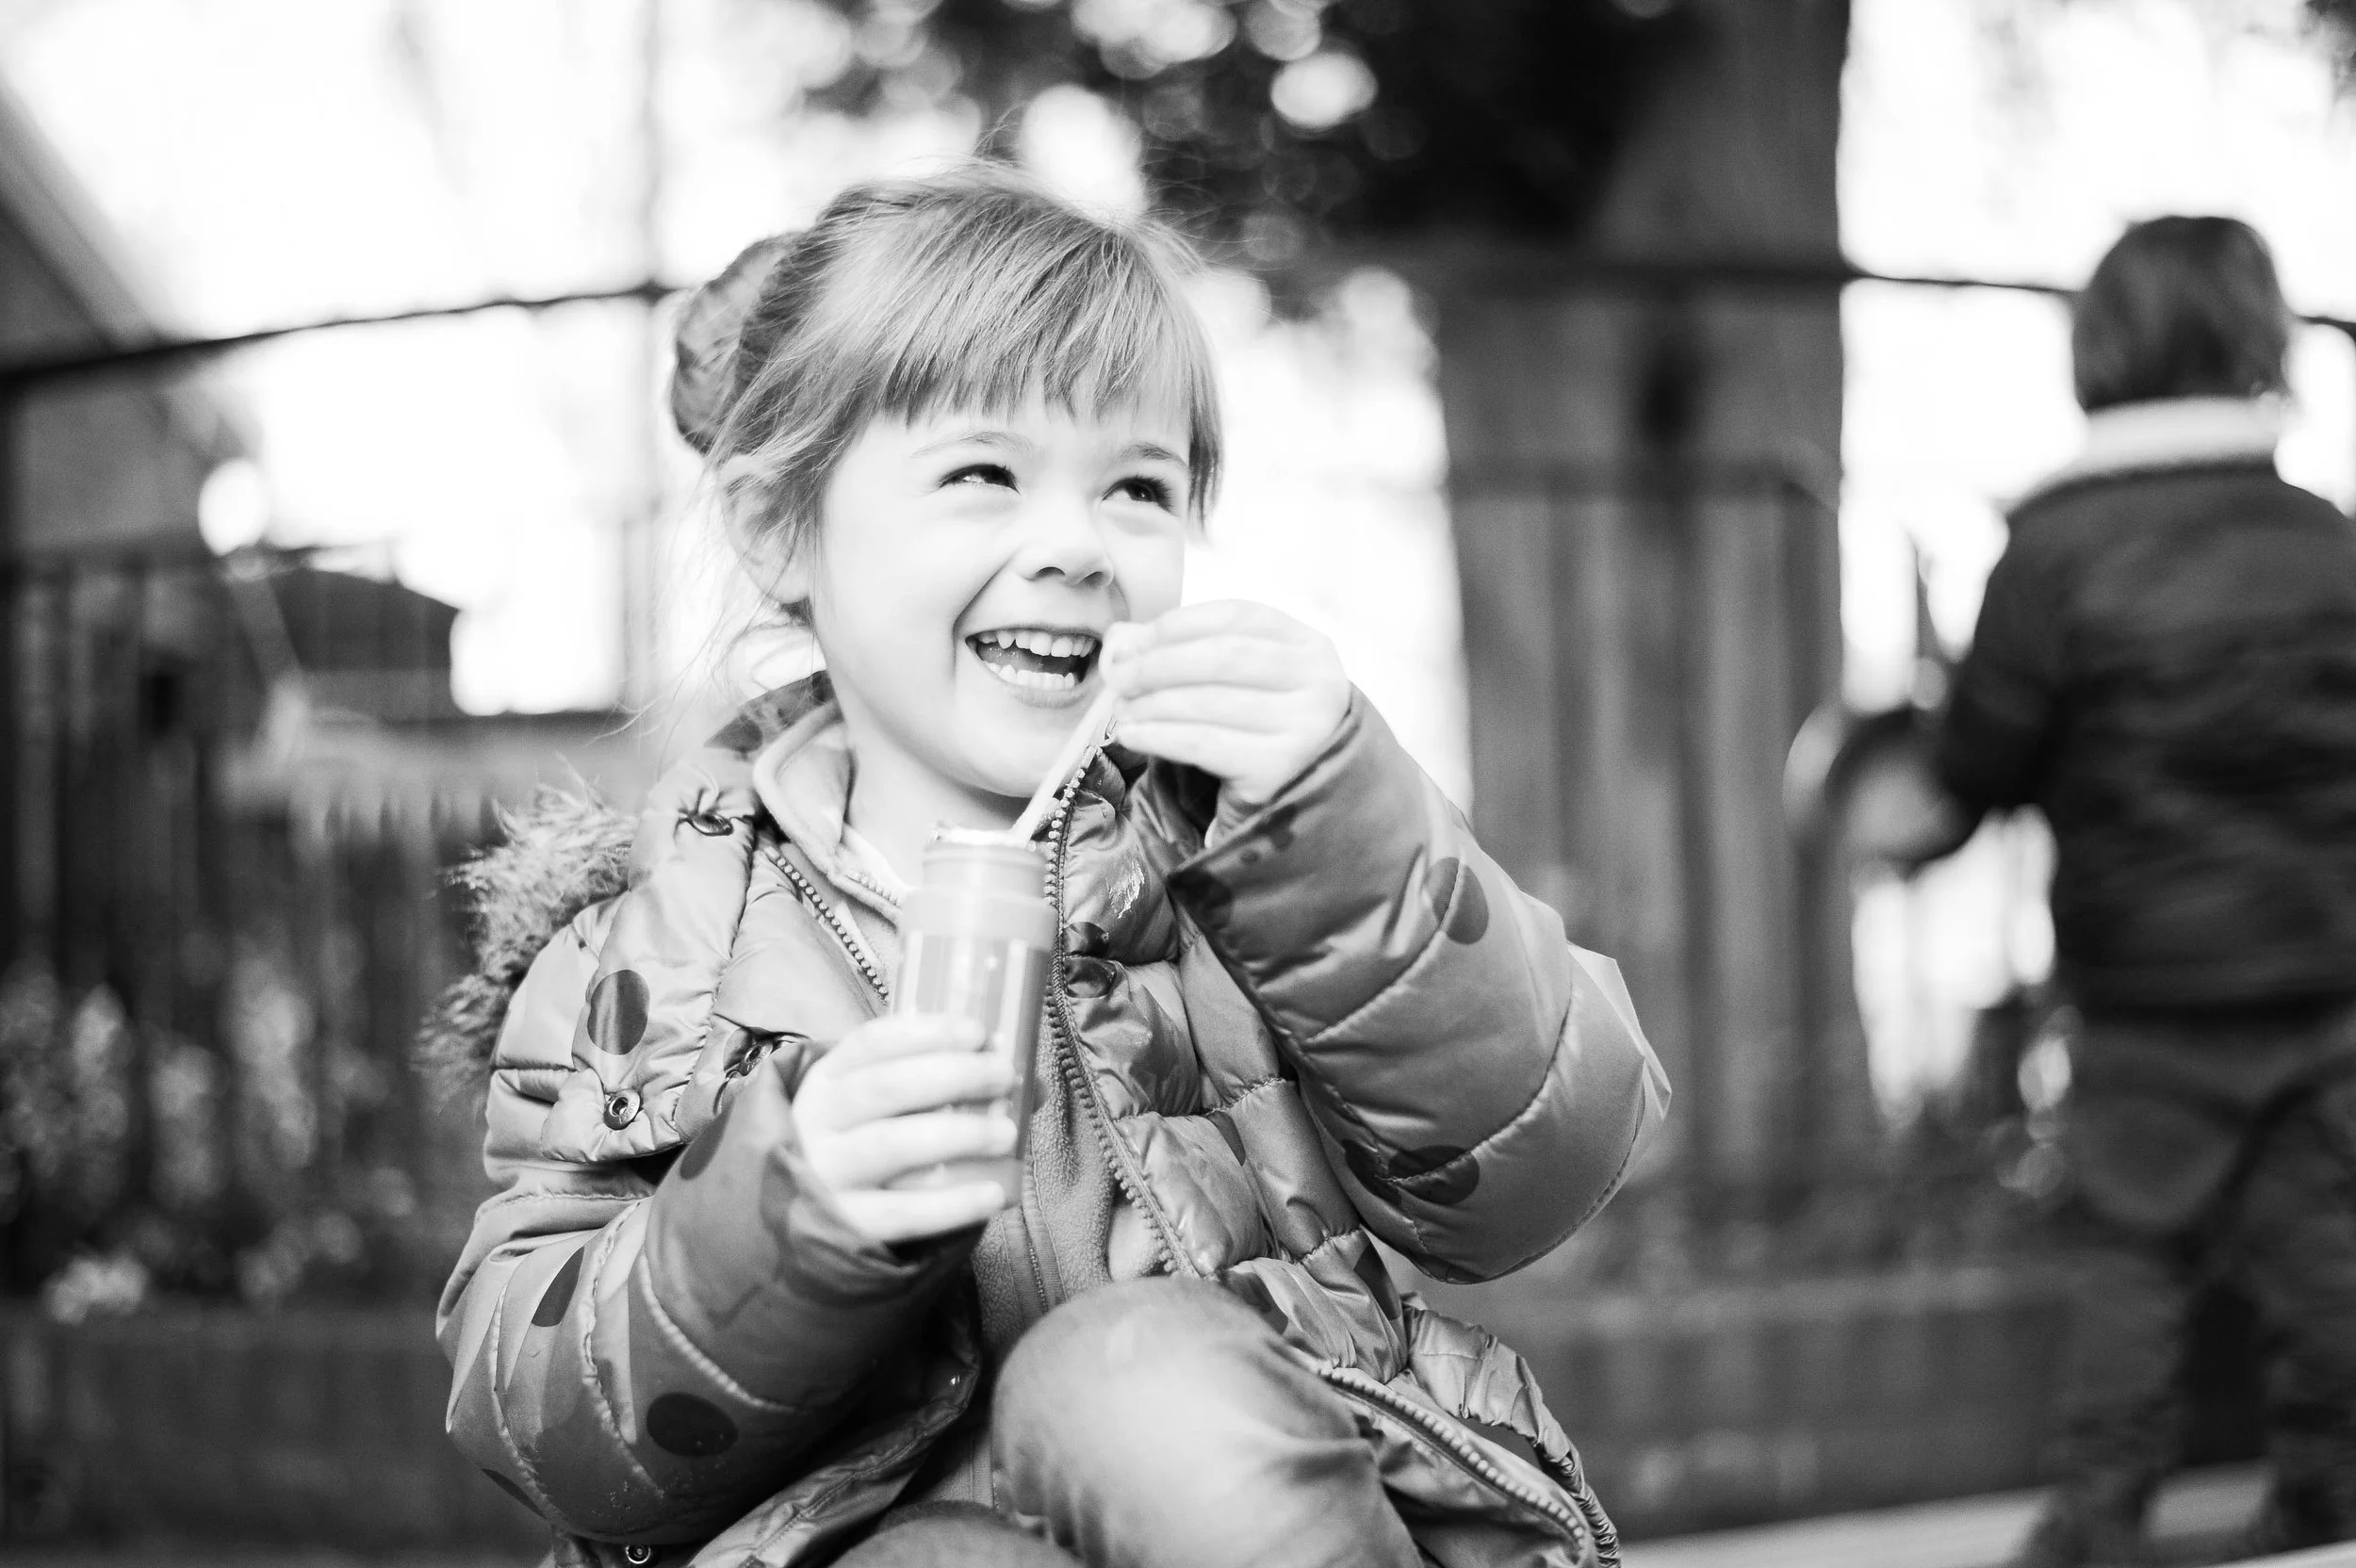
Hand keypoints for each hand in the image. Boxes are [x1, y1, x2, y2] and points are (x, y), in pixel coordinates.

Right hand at [789, 1014, 1017, 1244]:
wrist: (815, 1224)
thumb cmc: (868, 1148)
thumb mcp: (886, 1109)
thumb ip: (948, 1087)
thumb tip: (1032, 1082)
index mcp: (830, 1079)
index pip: (872, 1042)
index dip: (927, 1032)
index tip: (978, 1032)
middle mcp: (821, 1121)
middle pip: (886, 1086)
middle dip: (953, 1075)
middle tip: (1004, 1076)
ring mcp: (827, 1174)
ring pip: (892, 1145)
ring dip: (958, 1134)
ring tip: (1008, 1133)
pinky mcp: (845, 1226)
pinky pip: (901, 1214)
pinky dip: (951, 1204)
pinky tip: (994, 1194)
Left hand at [1100, 601, 1349, 811]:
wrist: (1294, 798)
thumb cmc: (1258, 729)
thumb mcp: (1237, 681)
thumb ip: (1185, 650)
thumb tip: (1122, 641)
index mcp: (1309, 646)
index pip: (1239, 616)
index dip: (1179, 624)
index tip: (1136, 640)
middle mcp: (1317, 682)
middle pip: (1222, 657)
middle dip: (1158, 664)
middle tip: (1118, 676)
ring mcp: (1303, 728)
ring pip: (1208, 702)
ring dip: (1152, 704)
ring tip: (1122, 710)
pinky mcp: (1276, 769)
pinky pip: (1202, 744)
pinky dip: (1158, 736)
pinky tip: (1132, 735)